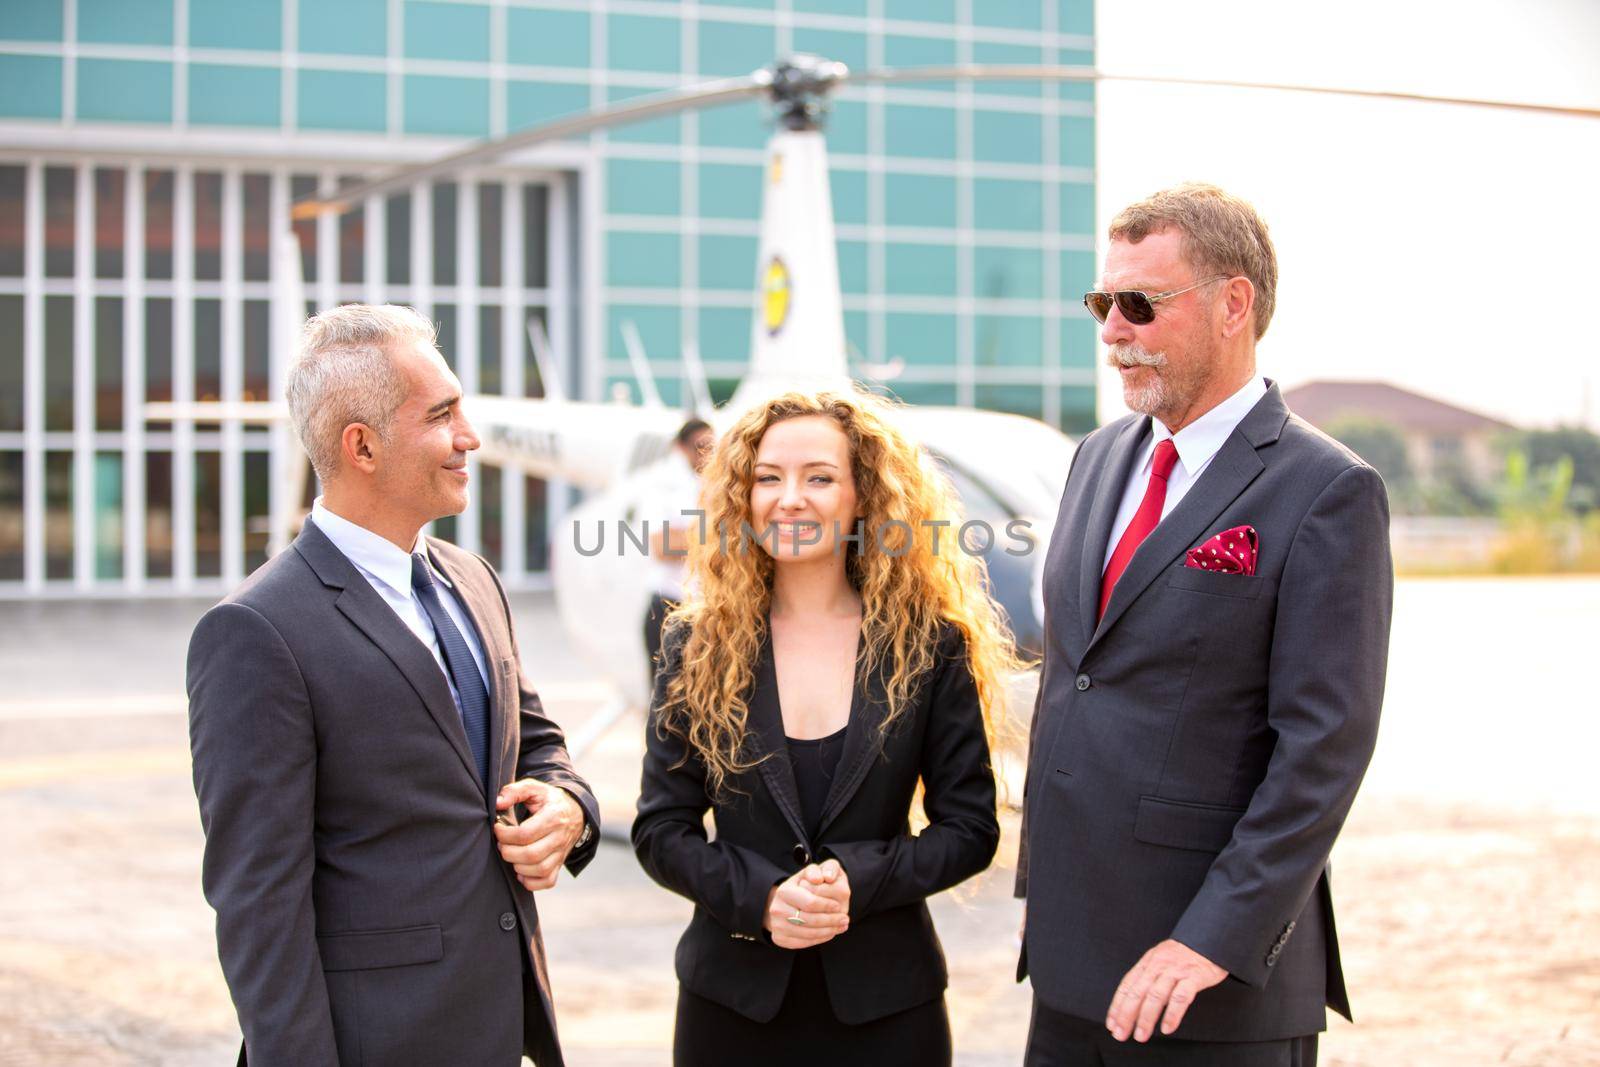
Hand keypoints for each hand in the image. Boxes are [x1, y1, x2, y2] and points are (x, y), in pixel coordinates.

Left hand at [493, 779, 585, 890]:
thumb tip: (498, 803)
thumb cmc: (549, 800)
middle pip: (531, 855)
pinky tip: (521, 871)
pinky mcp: (560, 864)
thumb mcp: (535, 788)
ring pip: (540, 870)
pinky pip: (548, 881)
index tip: (498, 828)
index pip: (526, 834)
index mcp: (553, 817)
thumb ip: (515, 791)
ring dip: (518, 866)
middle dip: (508, 852)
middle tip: (501, 844)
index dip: (506, 834)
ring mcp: (561, 853)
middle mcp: (559, 837)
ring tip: (511, 854)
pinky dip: (531, 882)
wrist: (575, 812)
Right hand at [763, 860, 849, 949]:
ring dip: (829, 931)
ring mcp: (777, 926)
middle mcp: (777, 909)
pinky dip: (820, 939)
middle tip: (845, 919)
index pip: (811, 903)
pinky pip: (803, 943)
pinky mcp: (780, 939)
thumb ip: (820, 870)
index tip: (839, 906)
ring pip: (809, 934)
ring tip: (841, 926)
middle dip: (831, 920)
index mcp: (784, 891)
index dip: (827, 906)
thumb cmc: (802, 886)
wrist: (783, 902)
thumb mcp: (811, 872)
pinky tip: (829, 932)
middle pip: (810, 920)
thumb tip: (826, 878)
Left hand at [1106, 939, 1226, 1041]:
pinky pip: (1181, 997)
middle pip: (1137, 992)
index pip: (1127, 985)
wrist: (1210, 938)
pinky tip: (1167, 1028)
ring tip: (1141, 1036)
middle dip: (1126, 1015)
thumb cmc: (1184, 955)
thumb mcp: (1161, 960)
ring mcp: (1176, 971)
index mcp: (1148, 962)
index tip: (1111, 1024)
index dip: (1117, 1006)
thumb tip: (1134, 1004)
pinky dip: (1172, 1014)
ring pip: (1156, 996)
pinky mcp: (1194, 976)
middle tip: (1120, 1034)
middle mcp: (1158, 965)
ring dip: (1146, 1018)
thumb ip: (1148, 978)